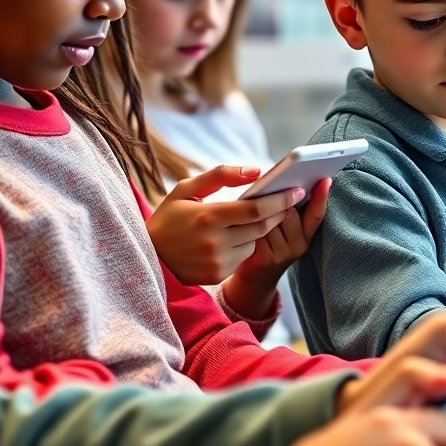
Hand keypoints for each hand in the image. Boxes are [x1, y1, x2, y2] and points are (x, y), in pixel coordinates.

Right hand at [146, 165, 305, 284]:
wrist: (148, 257)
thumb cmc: (169, 217)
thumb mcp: (187, 188)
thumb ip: (221, 175)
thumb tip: (256, 170)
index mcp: (208, 216)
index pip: (256, 209)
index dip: (280, 200)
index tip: (297, 190)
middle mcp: (215, 241)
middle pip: (262, 226)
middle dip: (280, 212)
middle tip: (291, 199)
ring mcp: (217, 261)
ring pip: (255, 241)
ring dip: (261, 228)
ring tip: (260, 215)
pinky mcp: (218, 275)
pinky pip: (244, 256)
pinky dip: (246, 243)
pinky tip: (237, 235)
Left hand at [222, 179, 330, 319]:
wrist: (257, 274)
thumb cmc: (270, 241)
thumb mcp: (286, 227)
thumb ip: (289, 209)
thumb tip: (286, 183)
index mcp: (307, 233)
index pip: (317, 214)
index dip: (322, 197)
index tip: (326, 180)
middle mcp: (299, 245)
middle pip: (291, 213)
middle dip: (278, 202)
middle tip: (270, 194)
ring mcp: (284, 253)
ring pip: (272, 221)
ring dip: (262, 212)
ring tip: (254, 212)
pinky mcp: (268, 258)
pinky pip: (259, 231)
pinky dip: (251, 223)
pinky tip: (245, 224)